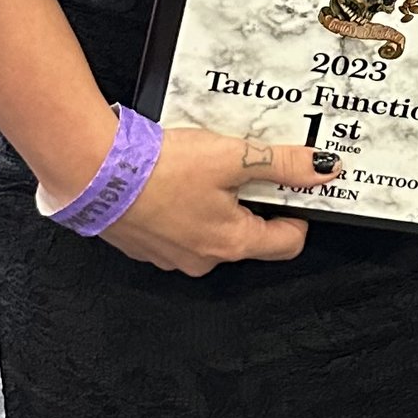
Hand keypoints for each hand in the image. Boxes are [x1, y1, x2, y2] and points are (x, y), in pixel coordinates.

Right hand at [90, 126, 316, 276]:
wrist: (93, 171)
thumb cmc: (160, 169)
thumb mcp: (233, 157)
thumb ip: (282, 164)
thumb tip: (324, 170)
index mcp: (231, 243)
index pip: (288, 243)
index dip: (299, 213)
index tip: (295, 188)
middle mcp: (202, 260)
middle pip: (248, 237)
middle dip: (252, 203)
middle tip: (245, 167)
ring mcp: (170, 256)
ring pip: (210, 232)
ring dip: (215, 204)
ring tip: (205, 168)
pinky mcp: (143, 244)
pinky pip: (177, 229)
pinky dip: (182, 207)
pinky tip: (173, 178)